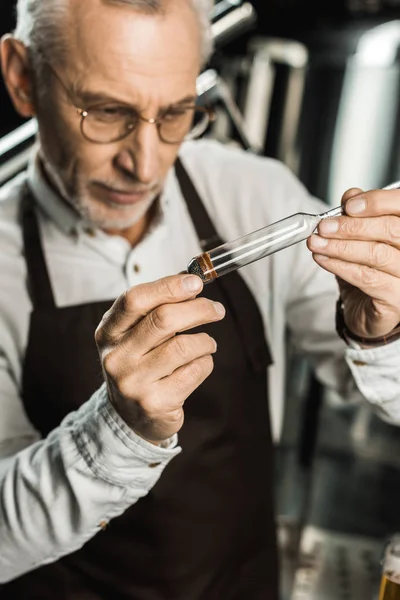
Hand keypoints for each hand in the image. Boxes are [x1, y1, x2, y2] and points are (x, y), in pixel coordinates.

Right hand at [95, 274, 224, 442]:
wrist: (130, 417)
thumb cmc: (139, 365)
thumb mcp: (135, 335)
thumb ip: (157, 308)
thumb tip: (191, 280)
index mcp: (108, 332)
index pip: (135, 299)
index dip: (168, 286)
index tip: (195, 282)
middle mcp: (117, 357)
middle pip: (163, 319)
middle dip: (198, 309)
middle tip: (216, 309)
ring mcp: (134, 382)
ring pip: (183, 346)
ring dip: (205, 340)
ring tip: (208, 343)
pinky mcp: (155, 403)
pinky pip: (194, 371)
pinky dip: (205, 362)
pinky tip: (200, 363)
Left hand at [307, 186, 399, 338]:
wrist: (368, 312)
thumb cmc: (370, 273)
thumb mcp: (362, 240)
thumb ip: (358, 216)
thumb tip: (351, 195)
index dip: (378, 202)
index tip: (349, 204)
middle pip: (391, 230)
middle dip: (352, 226)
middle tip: (324, 226)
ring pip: (376, 254)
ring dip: (340, 246)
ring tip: (317, 243)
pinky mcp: (396, 299)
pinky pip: (366, 277)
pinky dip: (340, 266)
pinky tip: (323, 259)